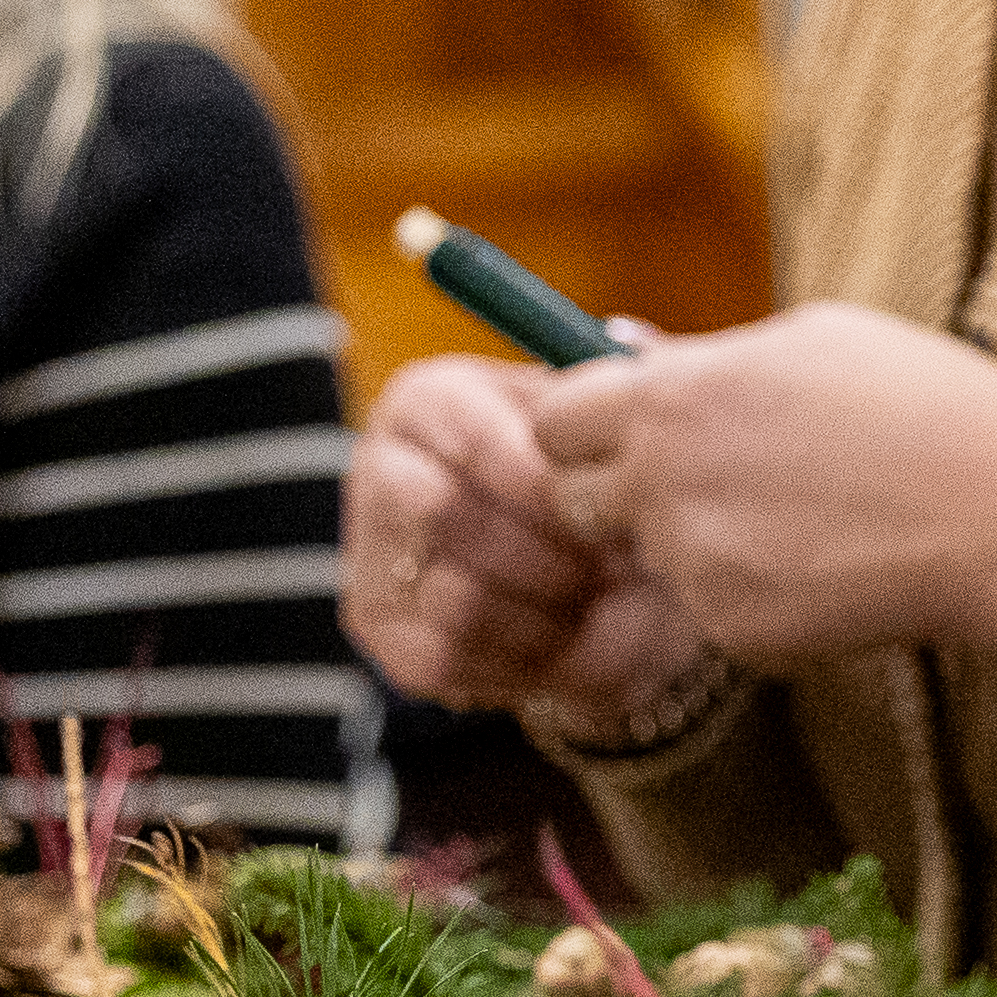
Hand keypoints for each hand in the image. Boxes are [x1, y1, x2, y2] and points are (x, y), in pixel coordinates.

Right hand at [341, 355, 710, 732]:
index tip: (601, 506)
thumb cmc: (607, 492)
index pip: (470, 435)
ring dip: (546, 607)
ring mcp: (367, 553)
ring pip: (453, 595)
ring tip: (596, 595)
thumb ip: (627, 388)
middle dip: (547, 551)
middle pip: (445, 514)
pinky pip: (446, 655)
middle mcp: (379, 469)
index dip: (543, 481)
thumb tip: (629, 340)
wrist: (607, 592)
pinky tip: (563, 635)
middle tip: (610, 563)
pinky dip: (521, 656)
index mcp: (429, 400)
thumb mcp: (622, 432)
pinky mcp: (379, 629)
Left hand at [526, 301, 996, 677]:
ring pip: (651, 557)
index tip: (629, 428)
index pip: (553, 418)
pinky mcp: (731, 629)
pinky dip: (751, 591)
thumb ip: (701, 354)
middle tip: (709, 479)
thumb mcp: (815, 340)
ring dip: (694, 541)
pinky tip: (828, 563)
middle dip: (622, 492)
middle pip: (576, 499)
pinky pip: (710, 607)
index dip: (586, 424)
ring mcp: (694, 563)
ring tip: (799, 515)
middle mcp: (664, 481)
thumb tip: (621, 347)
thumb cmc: (928, 406)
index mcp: (676, 396)